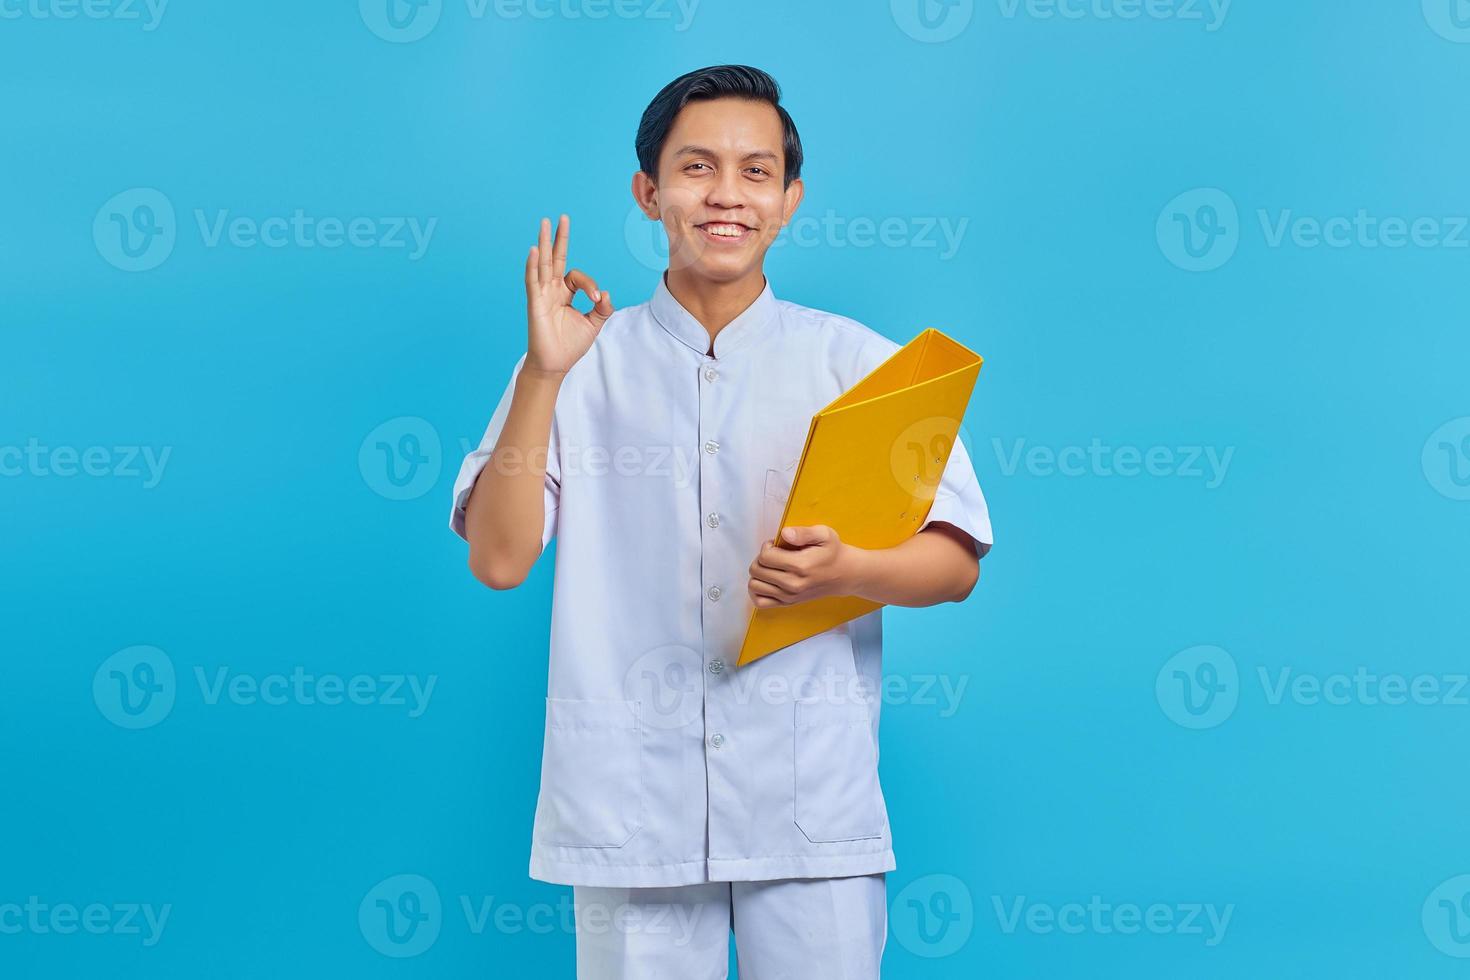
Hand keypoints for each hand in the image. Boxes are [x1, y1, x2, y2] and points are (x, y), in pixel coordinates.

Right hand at [523, 214, 614, 375]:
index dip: (590, 286)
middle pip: (556, 259)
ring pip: (543, 264)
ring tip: (544, 223)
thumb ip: (603, 308)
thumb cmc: (570, 345)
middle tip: (562, 217)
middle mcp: (552, 290)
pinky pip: (533, 280)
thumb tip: (606, 293)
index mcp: (565, 294)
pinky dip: (533, 265)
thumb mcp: (593, 324)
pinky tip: (535, 250)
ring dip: (545, 243)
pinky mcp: (535, 303)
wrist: (555, 364)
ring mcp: (542, 295)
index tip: (597, 301)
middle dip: (560, 238)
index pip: (578, 277)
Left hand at [747, 525, 862, 607]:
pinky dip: (758, 591)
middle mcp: (792, 584)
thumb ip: (803, 532)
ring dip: (758, 573)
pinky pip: (760, 602)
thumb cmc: (832, 552)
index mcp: (800, 566)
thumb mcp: (824, 534)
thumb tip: (784, 534)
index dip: (767, 546)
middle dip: (761, 558)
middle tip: (774, 554)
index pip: (765, 556)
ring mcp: (789, 596)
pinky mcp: (787, 603)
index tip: (777, 544)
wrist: (845, 574)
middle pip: (757, 570)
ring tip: (771, 566)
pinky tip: (767, 581)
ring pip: (754, 585)